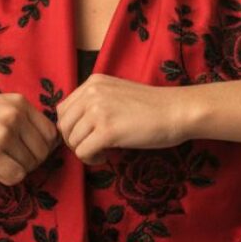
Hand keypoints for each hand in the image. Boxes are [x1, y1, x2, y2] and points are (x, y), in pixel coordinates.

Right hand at [0, 92, 60, 185]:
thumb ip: (21, 120)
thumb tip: (48, 145)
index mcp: (19, 102)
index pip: (51, 133)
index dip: (40, 147)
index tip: (23, 151)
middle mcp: (15, 115)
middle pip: (43, 151)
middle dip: (29, 162)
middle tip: (7, 160)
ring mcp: (3, 133)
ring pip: (30, 166)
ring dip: (15, 169)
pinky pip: (16, 176)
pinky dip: (5, 178)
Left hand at [55, 73, 190, 164]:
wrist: (177, 111)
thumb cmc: (153, 107)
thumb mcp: (118, 94)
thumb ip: (96, 102)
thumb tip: (77, 125)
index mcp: (93, 82)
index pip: (63, 109)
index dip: (72, 128)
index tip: (88, 136)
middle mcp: (92, 93)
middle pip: (64, 126)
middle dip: (74, 142)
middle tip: (93, 148)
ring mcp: (98, 111)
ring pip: (72, 141)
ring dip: (84, 151)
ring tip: (102, 152)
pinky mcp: (107, 131)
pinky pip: (83, 152)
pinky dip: (91, 159)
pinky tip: (106, 156)